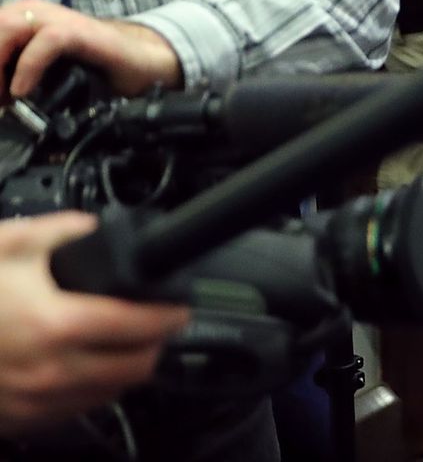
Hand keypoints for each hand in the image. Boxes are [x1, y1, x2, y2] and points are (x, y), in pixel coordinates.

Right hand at [0, 213, 190, 434]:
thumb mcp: (6, 245)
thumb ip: (60, 232)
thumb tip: (94, 228)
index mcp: (56, 324)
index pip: (141, 326)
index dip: (169, 312)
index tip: (178, 304)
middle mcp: (51, 370)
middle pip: (136, 367)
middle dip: (153, 342)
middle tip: (155, 322)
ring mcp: (35, 402)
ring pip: (112, 394)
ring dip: (126, 368)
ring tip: (123, 342)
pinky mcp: (20, 421)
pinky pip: (77, 411)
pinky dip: (91, 390)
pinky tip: (83, 366)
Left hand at [1, 0, 181, 98]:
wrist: (143, 63)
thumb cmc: (93, 69)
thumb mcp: (41, 71)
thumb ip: (14, 75)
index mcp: (22, 21)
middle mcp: (36, 14)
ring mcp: (59, 20)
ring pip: (8, 27)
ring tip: (4, 96)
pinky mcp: (82, 32)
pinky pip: (47, 40)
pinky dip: (28, 66)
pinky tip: (22, 91)